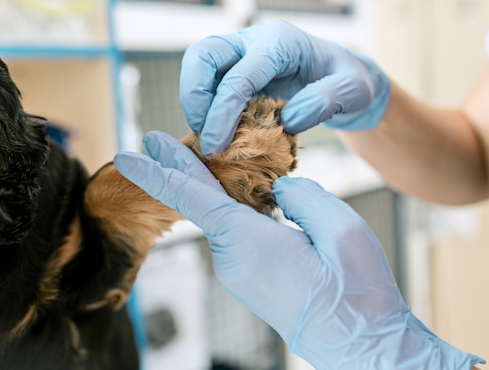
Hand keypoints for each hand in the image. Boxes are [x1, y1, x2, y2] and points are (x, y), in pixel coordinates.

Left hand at [114, 132, 483, 369]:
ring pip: (223, 219)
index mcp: (249, 242)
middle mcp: (233, 260)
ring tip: (218, 163)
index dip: (159, 171)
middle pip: (203, 203)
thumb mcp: (342, 229)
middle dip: (183, 170)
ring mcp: (239, 275)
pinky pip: (236, 235)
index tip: (127, 155)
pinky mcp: (251, 282)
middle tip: (155, 141)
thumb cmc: (356, 294)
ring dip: (219, 191)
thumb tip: (280, 190)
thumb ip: (304, 195)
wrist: (361, 346)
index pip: (192, 197)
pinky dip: (236, 211)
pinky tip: (253, 201)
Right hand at [180, 20, 390, 154]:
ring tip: (209, 137)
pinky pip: (209, 82)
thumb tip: (287, 121)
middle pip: (202, 55)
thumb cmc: (352, 82)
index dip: (222, 113)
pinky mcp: (237, 69)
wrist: (346, 80)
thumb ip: (324, 102)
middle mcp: (255, 41)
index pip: (238, 76)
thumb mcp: (353, 91)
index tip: (217, 147)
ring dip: (195, 102)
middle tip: (205, 136)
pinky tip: (218, 133)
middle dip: (194, 97)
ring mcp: (242, 53)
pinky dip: (205, 107)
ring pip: (199, 66)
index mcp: (280, 42)